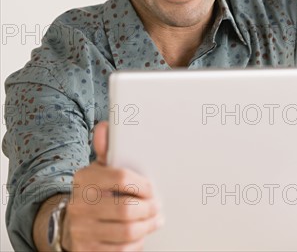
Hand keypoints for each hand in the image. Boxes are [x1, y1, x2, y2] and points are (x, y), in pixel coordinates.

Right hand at [61, 121, 162, 251]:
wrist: (70, 223)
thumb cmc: (93, 192)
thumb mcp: (98, 169)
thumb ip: (105, 150)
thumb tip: (105, 127)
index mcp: (84, 178)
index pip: (121, 178)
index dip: (142, 184)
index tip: (151, 188)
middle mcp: (80, 204)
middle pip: (126, 209)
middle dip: (148, 209)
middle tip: (157, 206)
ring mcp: (82, 230)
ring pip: (126, 232)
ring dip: (146, 226)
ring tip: (155, 220)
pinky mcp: (87, 250)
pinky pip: (120, 250)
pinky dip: (135, 244)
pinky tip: (140, 235)